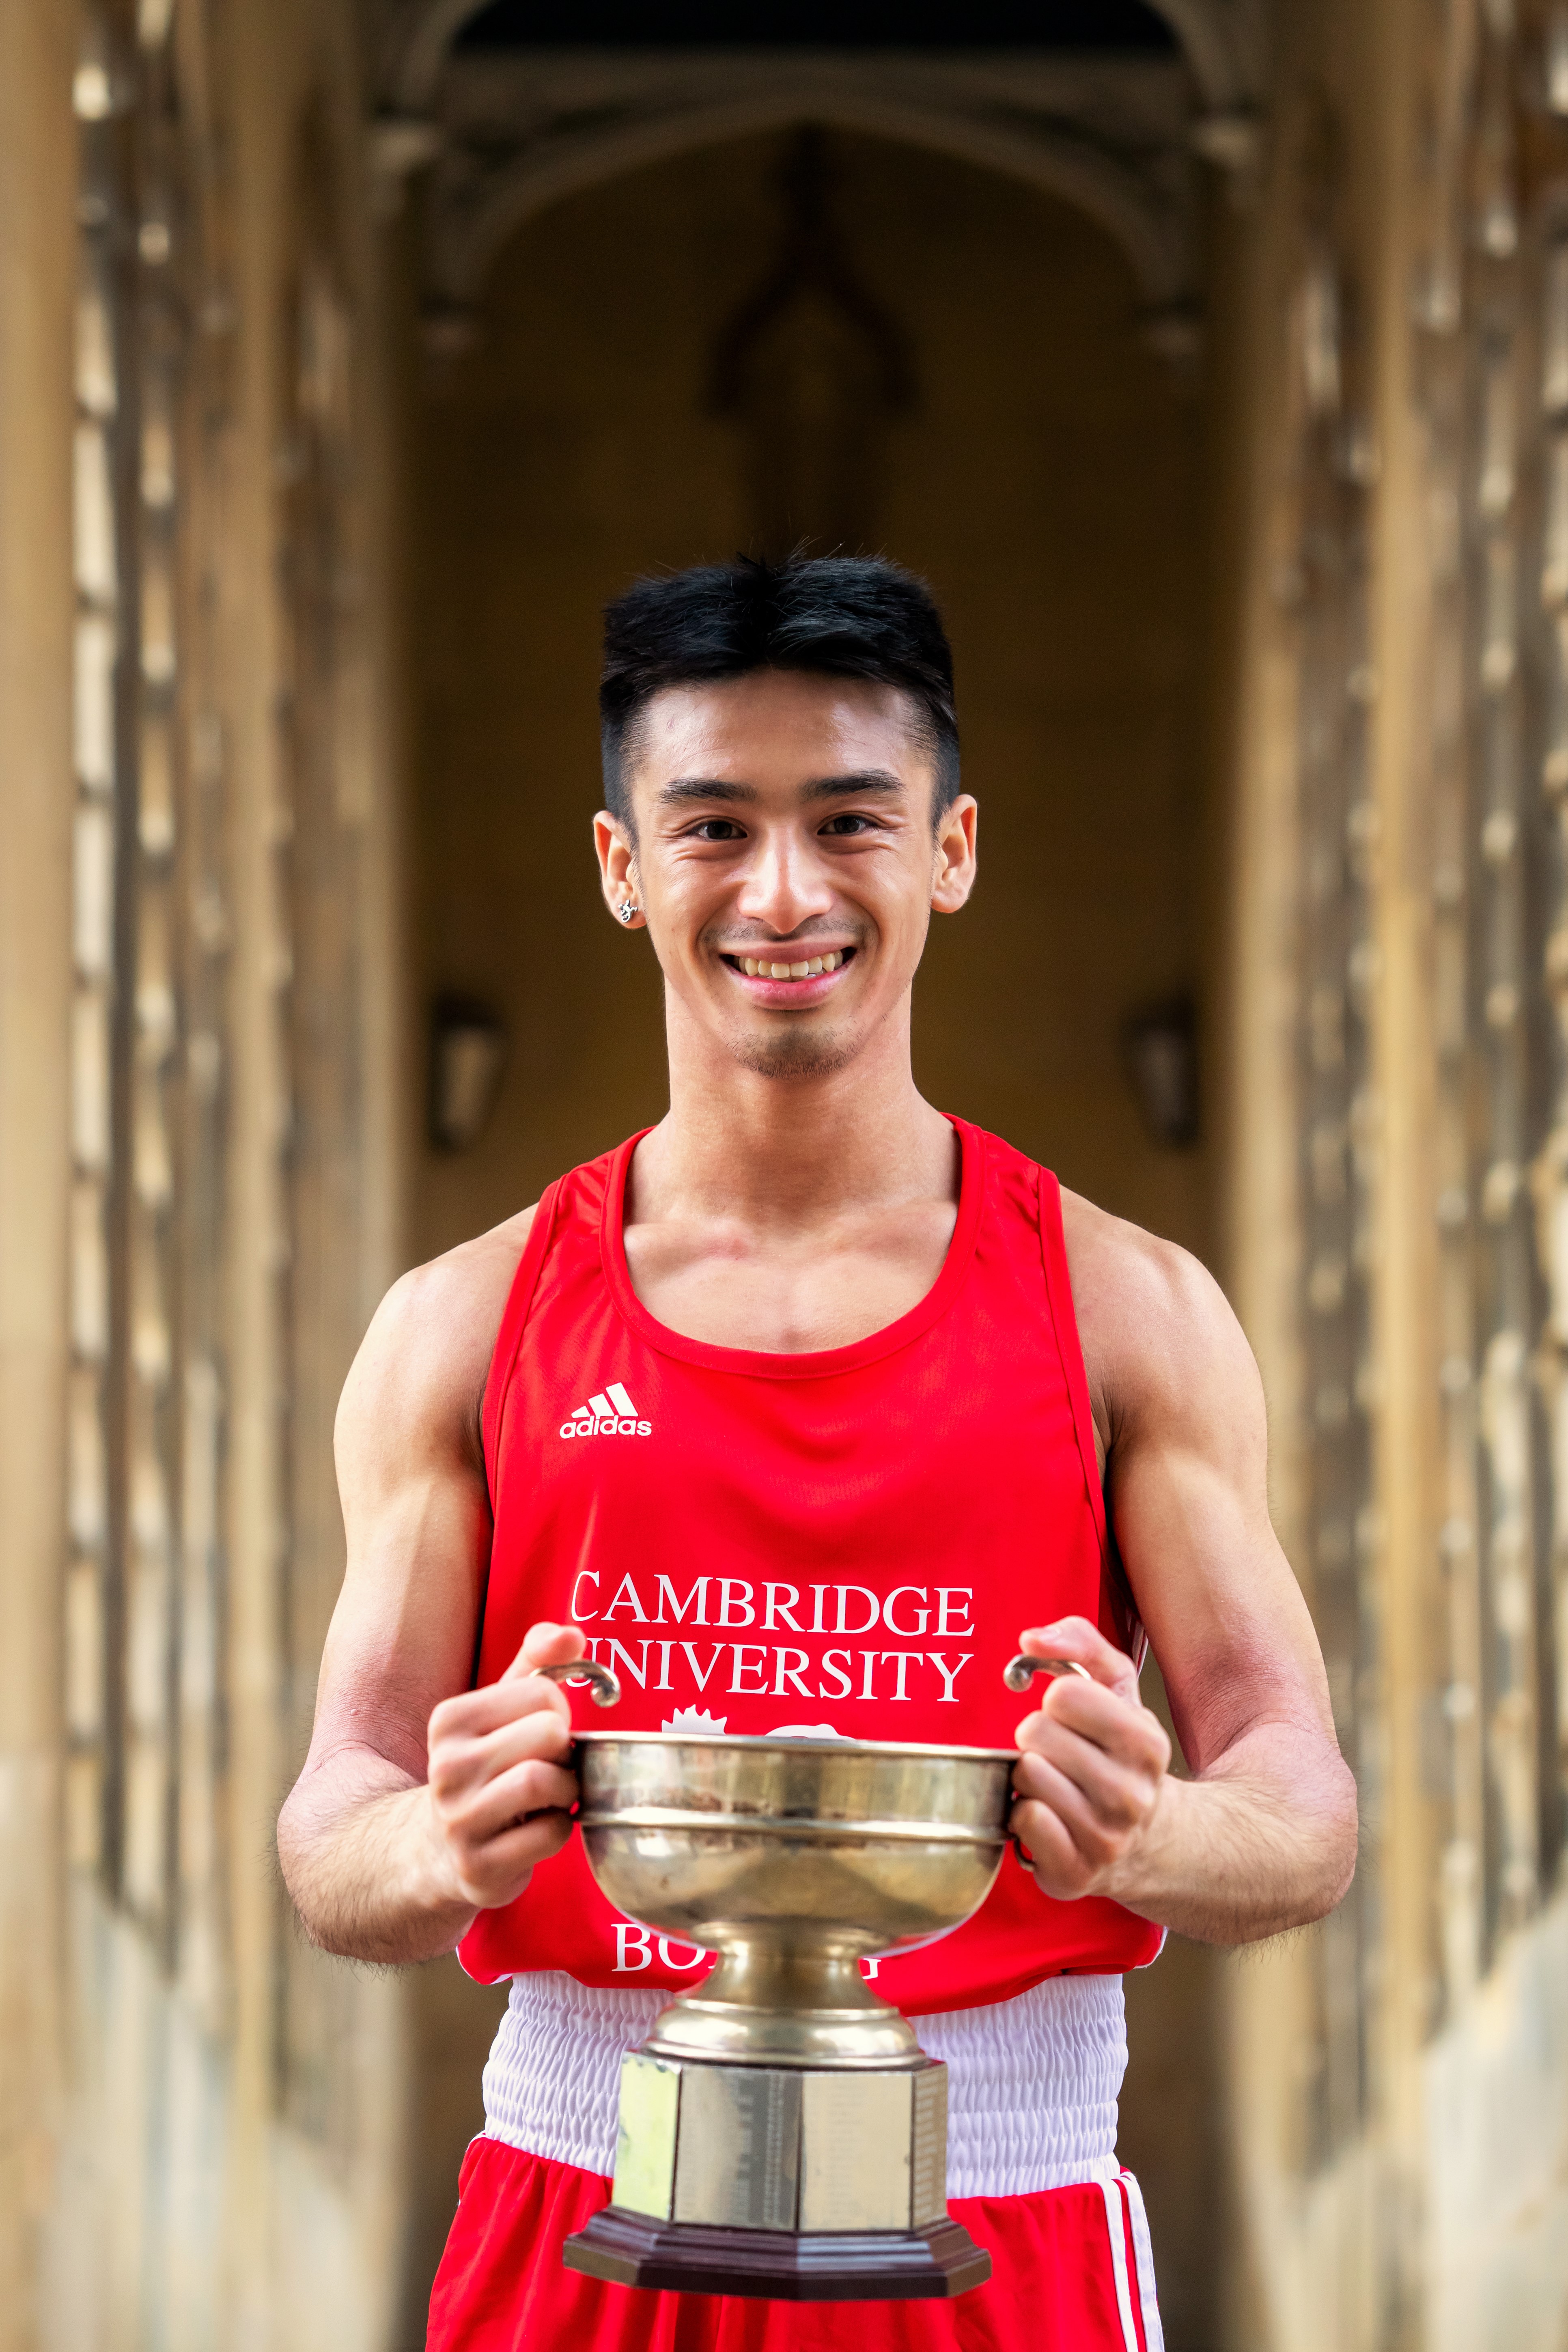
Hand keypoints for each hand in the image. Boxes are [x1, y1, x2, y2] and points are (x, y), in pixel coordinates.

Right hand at [424, 1620, 586, 1910]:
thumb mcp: (499, 1709)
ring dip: (565, 1789)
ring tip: (550, 1795)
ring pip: (545, 1782)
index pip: (542, 1692)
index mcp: (450, 1721)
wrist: (435, 1849)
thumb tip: (572, 1634)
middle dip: (565, 1750)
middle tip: (552, 1764)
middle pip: (548, 1733)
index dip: (557, 1712)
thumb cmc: (484, 1768)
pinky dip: (559, 1830)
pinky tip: (538, 1829)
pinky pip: (551, 1835)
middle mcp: (446, 1769)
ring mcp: (459, 1822)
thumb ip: (536, 1662)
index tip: (540, 1733)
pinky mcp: (479, 1869)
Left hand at [1009, 1616, 1170, 1901]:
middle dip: (1038, 1738)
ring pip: (1027, 1776)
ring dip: (1029, 1777)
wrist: (1151, 1840)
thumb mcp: (1116, 1689)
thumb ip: (1080, 1642)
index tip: (1072, 1719)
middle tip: (1060, 1755)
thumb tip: (1031, 1638)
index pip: (1065, 1694)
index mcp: (1146, 1743)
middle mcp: (1131, 1794)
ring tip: (1056, 1785)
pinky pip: (1023, 1821)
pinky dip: (1024, 1814)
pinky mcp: (1074, 1874)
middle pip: (1036, 1734)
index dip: (1058, 1701)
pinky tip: (1048, 1817)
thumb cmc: (1120, 1754)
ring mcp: (1104, 1839)